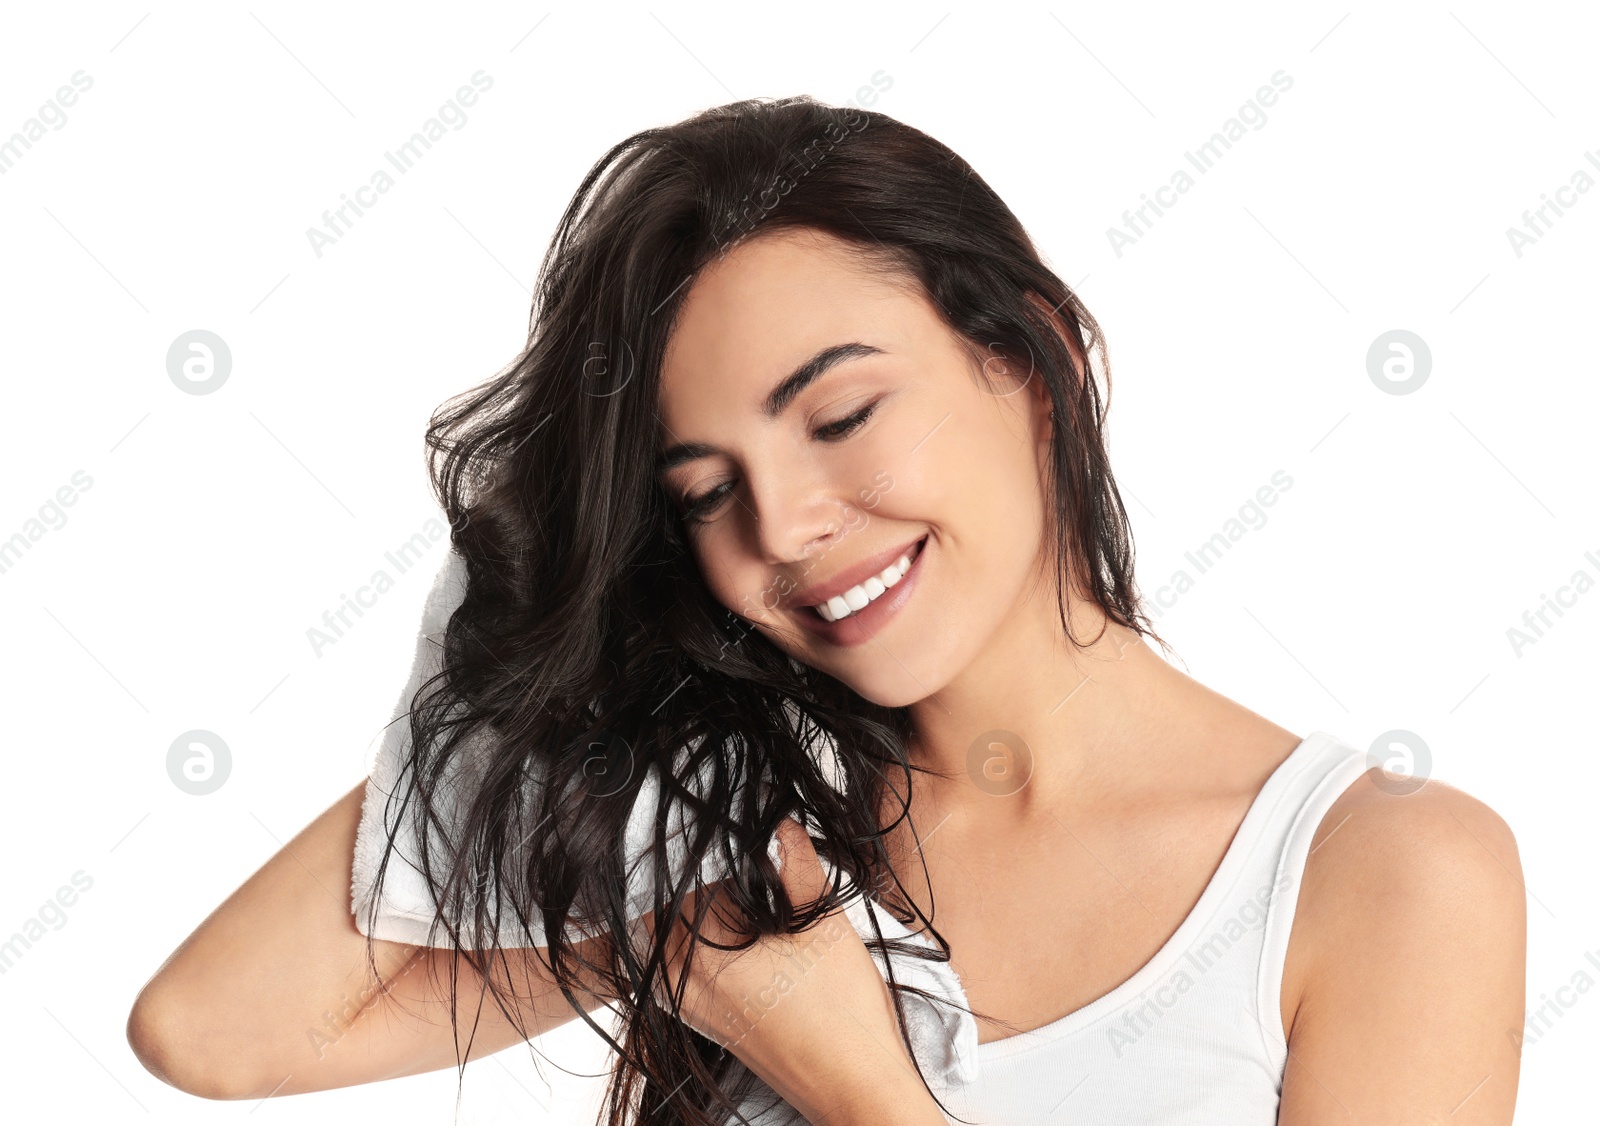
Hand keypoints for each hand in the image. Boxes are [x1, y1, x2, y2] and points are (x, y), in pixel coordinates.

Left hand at [659, 817, 947, 1124]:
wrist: (851, 1083)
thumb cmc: (843, 1010)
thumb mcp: (825, 924)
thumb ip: (798, 867)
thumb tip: (782, 827)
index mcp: (705, 946)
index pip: (691, 875)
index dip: (719, 851)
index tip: (743, 841)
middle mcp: (684, 976)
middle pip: (672, 905)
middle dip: (705, 883)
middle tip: (750, 876)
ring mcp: (688, 1003)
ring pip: (668, 938)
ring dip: (695, 916)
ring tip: (747, 909)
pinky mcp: (701, 1022)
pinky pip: (675, 969)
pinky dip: (693, 948)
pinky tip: (738, 943)